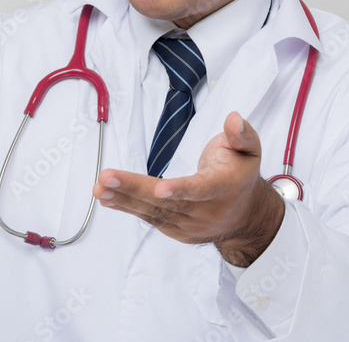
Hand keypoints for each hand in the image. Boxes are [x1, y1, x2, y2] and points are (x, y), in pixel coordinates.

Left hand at [92, 111, 284, 266]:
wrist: (245, 216)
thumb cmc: (239, 175)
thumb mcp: (249, 149)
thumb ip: (241, 134)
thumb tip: (233, 118)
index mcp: (225, 188)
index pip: (202, 189)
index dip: (181, 189)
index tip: (160, 188)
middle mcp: (206, 211)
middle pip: (167, 202)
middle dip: (134, 189)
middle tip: (106, 178)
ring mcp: (190, 225)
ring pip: (154, 211)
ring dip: (123, 198)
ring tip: (99, 186)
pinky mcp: (176, 230)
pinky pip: (149, 219)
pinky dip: (127, 207)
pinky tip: (107, 197)